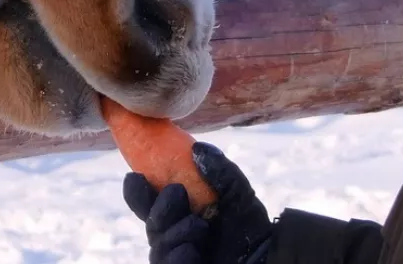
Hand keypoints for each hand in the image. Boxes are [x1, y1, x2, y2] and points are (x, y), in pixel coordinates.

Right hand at [123, 142, 274, 263]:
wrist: (267, 257)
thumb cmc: (250, 226)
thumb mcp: (238, 194)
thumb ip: (220, 171)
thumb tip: (197, 148)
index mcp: (179, 213)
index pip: (147, 202)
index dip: (137, 191)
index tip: (135, 176)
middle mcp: (173, 235)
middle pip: (151, 223)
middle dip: (160, 207)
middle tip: (177, 191)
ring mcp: (176, 257)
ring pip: (158, 247)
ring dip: (175, 233)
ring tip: (200, 228)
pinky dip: (178, 257)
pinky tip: (192, 251)